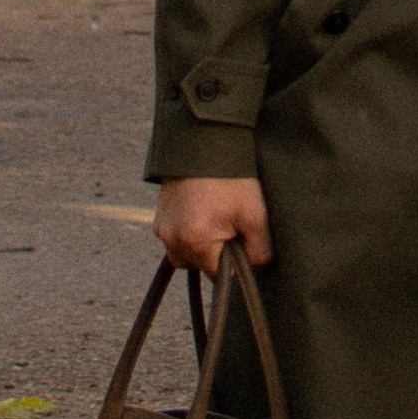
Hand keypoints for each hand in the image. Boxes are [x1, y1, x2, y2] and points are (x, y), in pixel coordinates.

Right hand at [155, 176, 272, 271]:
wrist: (204, 142)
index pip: (218, 276)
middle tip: (230, 226)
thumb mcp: (254, 214)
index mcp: (195, 242)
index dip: (234, 265)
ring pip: (185, 254)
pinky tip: (202, 213)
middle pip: (198, 266)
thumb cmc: (232, 179)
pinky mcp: (158, 217)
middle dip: (216, 254)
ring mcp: (162, 229)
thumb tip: (257, 269)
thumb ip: (259, 250)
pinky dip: (188, 232)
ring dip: (200, 245)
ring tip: (215, 218)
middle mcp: (172, 240)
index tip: (242, 243)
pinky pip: (175, 238)